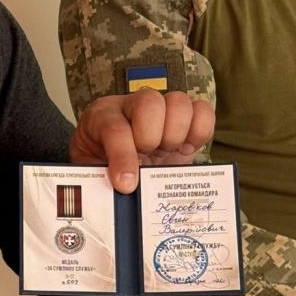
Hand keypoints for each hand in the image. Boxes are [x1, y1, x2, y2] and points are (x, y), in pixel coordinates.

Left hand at [69, 89, 213, 193]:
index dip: (123, 157)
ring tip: (165, 153)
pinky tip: (185, 150)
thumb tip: (119, 193)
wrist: (118, 171)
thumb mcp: (92, 176)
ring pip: (179, 101)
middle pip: (150, 102)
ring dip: (175, 133)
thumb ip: (100, 182)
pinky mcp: (187, 121)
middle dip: (150, 137)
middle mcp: (133, 106)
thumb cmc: (102, 171)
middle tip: (146, 158)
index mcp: (102, 116)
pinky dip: (200, 131)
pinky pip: (203, 111)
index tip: (126, 184)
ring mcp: (162, 110)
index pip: (115, 128)